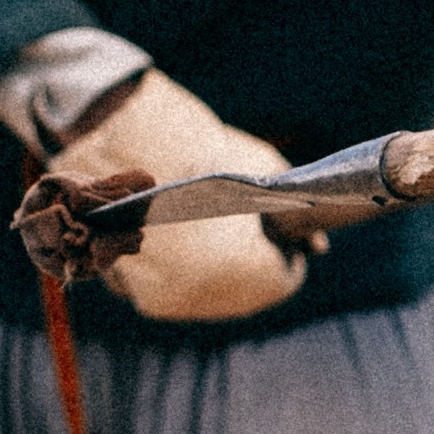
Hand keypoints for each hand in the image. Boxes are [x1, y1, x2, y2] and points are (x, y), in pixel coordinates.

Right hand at [46, 70, 306, 321]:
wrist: (114, 134)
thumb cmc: (199, 148)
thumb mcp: (263, 171)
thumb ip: (297, 216)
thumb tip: (318, 248)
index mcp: (244, 276)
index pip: (283, 279)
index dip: (286, 250)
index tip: (280, 228)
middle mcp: (203, 299)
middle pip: (243, 292)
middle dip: (252, 262)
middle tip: (247, 227)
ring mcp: (161, 297)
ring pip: (202, 293)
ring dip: (213, 267)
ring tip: (211, 228)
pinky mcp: (128, 288)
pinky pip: (163, 283)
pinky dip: (173, 264)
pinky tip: (176, 234)